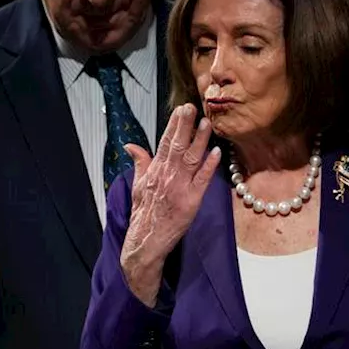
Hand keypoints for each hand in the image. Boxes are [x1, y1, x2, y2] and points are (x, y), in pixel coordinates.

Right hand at [120, 104, 221, 306]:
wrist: (146, 240)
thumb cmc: (143, 213)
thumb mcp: (137, 185)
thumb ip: (140, 163)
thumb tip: (131, 146)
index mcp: (155, 171)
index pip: (165, 142)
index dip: (174, 125)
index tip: (181, 109)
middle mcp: (167, 176)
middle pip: (178, 146)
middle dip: (186, 126)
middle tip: (193, 107)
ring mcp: (180, 188)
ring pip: (192, 159)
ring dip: (200, 140)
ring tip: (207, 123)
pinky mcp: (192, 201)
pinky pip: (203, 180)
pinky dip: (210, 166)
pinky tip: (217, 152)